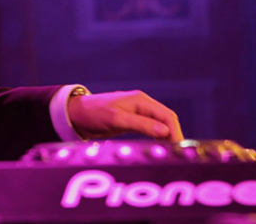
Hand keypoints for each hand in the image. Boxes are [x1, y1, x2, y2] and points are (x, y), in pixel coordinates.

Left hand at [67, 90, 182, 142]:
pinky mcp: (133, 121)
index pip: (167, 115)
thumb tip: (165, 132)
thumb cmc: (95, 113)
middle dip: (174, 135)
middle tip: (177, 154)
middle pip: (167, 120)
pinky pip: (151, 128)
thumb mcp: (117, 119)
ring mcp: (138, 112)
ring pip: (160, 125)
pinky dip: (157, 138)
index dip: (176, 132)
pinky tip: (159, 148)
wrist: (77, 114)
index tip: (179, 148)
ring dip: (167, 137)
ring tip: (170, 153)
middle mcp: (142, 104)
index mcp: (141, 100)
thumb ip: (141, 124)